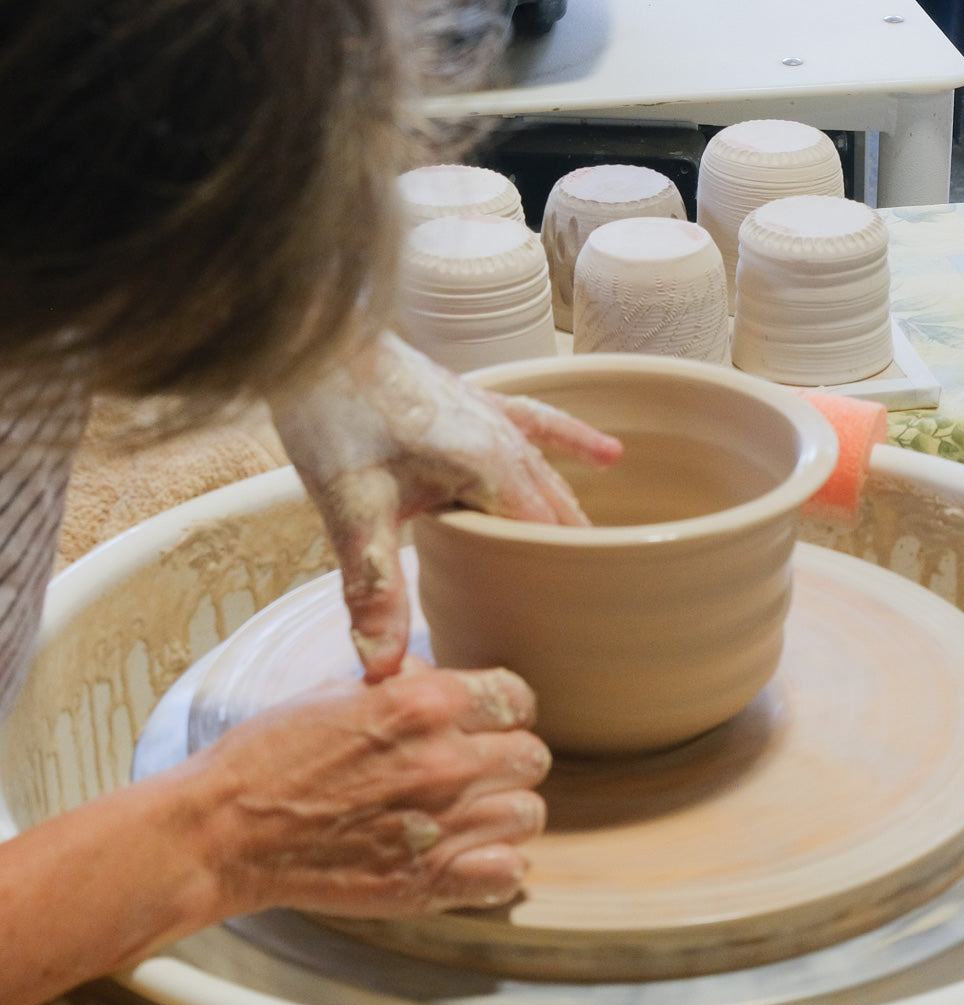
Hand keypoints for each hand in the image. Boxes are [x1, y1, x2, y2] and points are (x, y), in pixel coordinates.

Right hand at [187, 663, 548, 917]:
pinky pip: (508, 874)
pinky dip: (495, 867)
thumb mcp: (343, 692)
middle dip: (506, 761)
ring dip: (503, 814)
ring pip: (528, 815)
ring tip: (468, 815)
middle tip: (473, 771)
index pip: (519, 698)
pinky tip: (467, 856)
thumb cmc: (273, 756)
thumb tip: (450, 682)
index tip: (486, 723)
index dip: (503, 711)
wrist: (225, 831)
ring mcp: (441, 824)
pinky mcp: (427, 881)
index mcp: (425, 704)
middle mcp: (444, 761)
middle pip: (531, 757)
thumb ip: (410, 686)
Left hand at [270, 331, 621, 680]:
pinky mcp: (475, 401)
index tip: (578, 621)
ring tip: (594, 557)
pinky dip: (573, 442)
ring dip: (570, 515)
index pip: (547, 538)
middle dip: (570, 556)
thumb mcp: (353, 510)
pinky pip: (540, 424)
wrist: (313, 338)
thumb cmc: (334, 413)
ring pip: (552, 478)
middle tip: (589, 606)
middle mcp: (507, 441)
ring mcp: (495, 416)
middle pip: (557, 512)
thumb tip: (382, 667)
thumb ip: (373, 588)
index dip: (559, 580)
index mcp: (492, 468)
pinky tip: (610, 456)